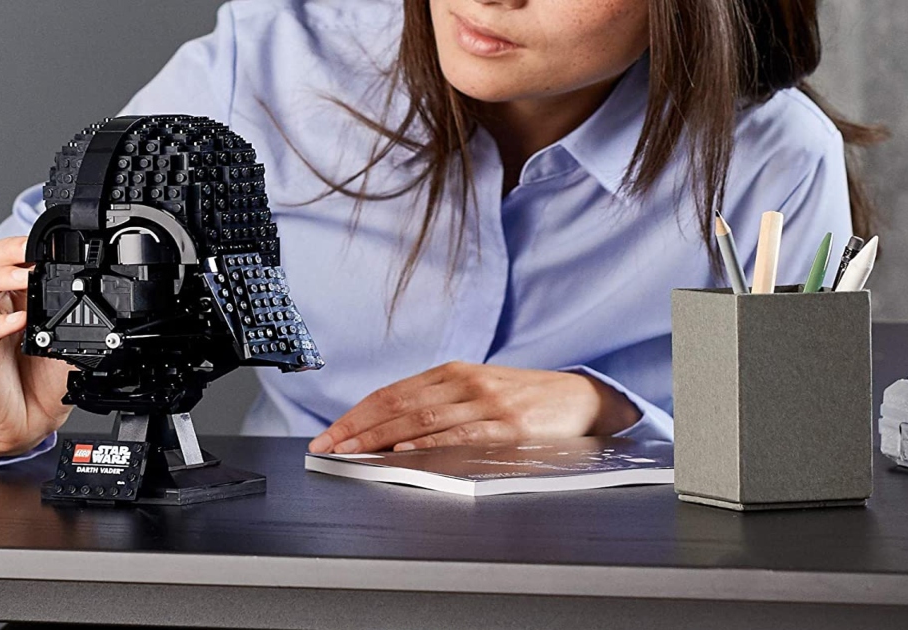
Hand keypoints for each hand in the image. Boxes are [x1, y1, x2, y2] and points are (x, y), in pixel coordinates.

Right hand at [0, 236, 75, 459]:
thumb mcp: (68, 347)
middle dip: (4, 251)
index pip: (6, 262)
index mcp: (12, 303)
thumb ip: (79, 324)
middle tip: (31, 248)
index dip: (22, 247)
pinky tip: (17, 321)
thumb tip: (108, 306)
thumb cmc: (40, 385)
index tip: (48, 239)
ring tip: (24, 277)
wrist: (25, 425)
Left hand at [307, 361, 640, 453]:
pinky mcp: (508, 426)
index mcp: (452, 373)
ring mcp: (486, 403)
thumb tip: (389, 434)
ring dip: (380, 438)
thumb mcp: (478, 390)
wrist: (580, 398)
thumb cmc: (525, 398)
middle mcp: (464, 382)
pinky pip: (461, 435)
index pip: (391, 393)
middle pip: (397, 405)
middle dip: (356, 428)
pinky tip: (405, 453)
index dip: (354, 414)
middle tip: (326, 447)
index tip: (328, 435)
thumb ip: (439, 405)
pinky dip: (429, 444)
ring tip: (351, 453)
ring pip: (421, 420)